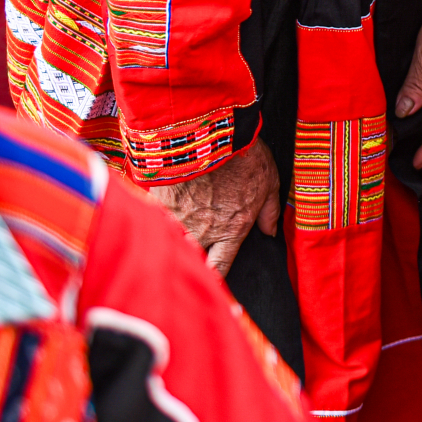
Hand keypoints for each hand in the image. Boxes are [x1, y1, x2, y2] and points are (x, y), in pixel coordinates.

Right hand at [154, 141, 280, 273]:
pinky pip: (156, 221)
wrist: (207, 135)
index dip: (215, 279)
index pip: (220, 267)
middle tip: (186, 269)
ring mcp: (178, 220)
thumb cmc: (243, 157)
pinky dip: (156, 223)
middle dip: (190, 265)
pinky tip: (152, 223)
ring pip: (172, 244)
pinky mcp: (158, 204)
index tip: (211, 286)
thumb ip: (268, 211)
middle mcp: (203, 232)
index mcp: (231, 230)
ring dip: (172, 246)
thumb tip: (270, 231)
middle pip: (192, 261)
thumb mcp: (269, 182)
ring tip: (169, 246)